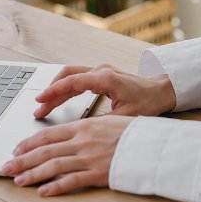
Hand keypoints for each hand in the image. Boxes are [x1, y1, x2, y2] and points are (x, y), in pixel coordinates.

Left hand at [1, 115, 132, 195]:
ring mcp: (89, 157)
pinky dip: (55, 186)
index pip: (49, 135)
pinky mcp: (98, 173)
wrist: (154, 144)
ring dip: (32, 173)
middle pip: (45, 150)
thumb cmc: (135, 133)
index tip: (17, 149)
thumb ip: (87, 129)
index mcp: (84, 126)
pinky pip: (72, 181)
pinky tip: (43, 191)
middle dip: (22, 159)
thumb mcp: (108, 122)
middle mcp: (83, 140)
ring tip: (19, 180)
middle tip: (6, 166)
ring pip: (53, 165)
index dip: (29, 143)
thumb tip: (70, 136)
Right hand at [33, 64, 175, 118]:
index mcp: (105, 78)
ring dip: (57, 89)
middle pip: (67, 76)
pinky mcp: (102, 76)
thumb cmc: (148, 102)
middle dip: (50, 91)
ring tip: (44, 105)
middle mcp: (101, 71)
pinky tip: (59, 100)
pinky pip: (78, 79)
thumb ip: (101, 121)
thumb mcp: (125, 117)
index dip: (54, 91)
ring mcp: (101, 71)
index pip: (72, 82)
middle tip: (38, 107)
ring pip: (71, 76)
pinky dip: (66, 88)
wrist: (162, 91)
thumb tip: (79, 130)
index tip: (40, 100)